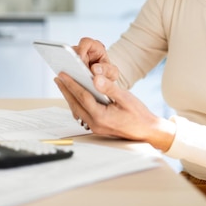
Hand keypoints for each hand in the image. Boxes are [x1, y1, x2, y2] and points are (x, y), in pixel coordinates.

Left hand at [55, 38, 175, 151]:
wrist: (147, 131)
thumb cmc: (139, 115)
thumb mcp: (126, 98)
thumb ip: (109, 88)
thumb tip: (95, 78)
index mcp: (101, 116)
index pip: (82, 97)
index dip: (71, 84)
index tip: (62, 74)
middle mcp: (95, 123)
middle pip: (75, 104)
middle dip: (65, 90)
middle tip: (58, 77)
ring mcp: (95, 127)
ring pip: (77, 109)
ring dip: (69, 96)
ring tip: (63, 84)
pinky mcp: (97, 126)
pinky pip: (82, 113)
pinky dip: (77, 103)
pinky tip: (75, 96)